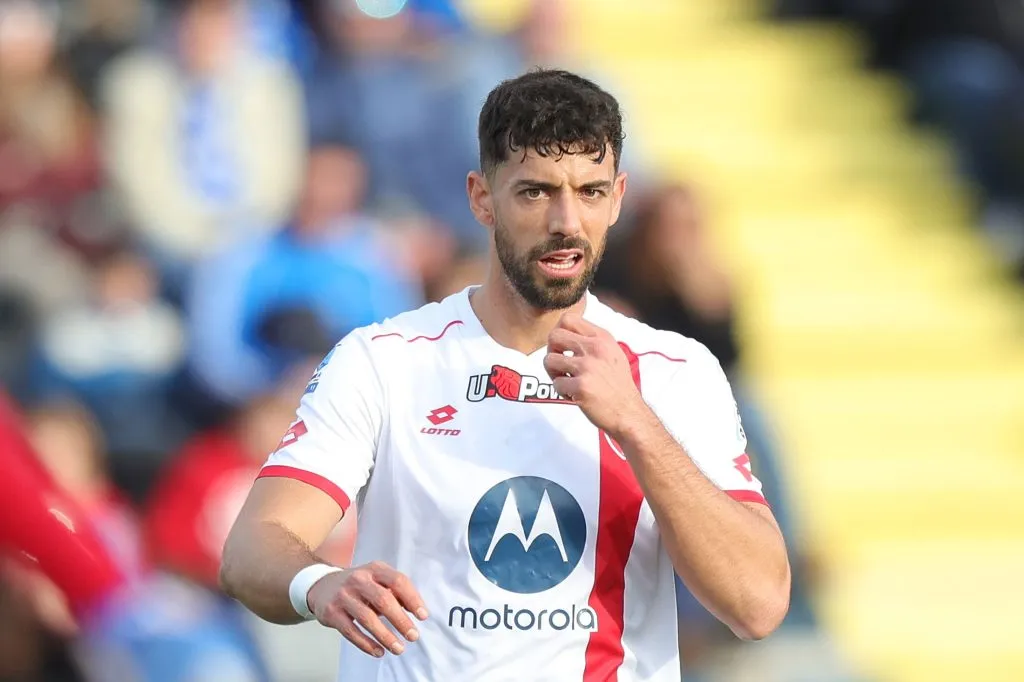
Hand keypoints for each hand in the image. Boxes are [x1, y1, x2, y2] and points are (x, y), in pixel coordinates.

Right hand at [307, 561, 427, 657]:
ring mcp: (344, 596)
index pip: (398, 581)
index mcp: (375, 569)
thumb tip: (416, 610)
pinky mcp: (332, 612)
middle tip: (413, 635)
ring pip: (367, 618)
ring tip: (398, 648)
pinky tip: (378, 651)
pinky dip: (366, 644)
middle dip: (401, 620)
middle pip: (383, 600)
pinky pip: (351, 631)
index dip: (413, 599)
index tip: (423, 615)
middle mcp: (359, 580)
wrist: (322, 585)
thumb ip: (395, 591)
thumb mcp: (377, 579)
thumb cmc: (358, 585)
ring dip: (385, 636)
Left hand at [543, 313, 648, 435]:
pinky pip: (556, 383)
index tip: (564, 348)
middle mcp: (595, 348)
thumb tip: (565, 330)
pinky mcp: (581, 386)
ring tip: (567, 381)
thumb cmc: (617, 385)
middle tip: (561, 366)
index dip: (559, 333)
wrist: (629, 413)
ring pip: (549, 360)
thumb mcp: (612, 353)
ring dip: (553, 373)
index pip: (568, 319)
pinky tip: (575, 395)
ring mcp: (588, 367)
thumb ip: (592, 340)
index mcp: (602, 338)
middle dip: (552, 351)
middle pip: (554, 336)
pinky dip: (562, 392)